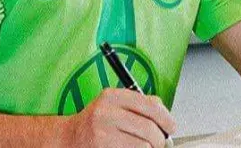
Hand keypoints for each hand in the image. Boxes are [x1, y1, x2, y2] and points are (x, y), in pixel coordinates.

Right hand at [62, 88, 176, 147]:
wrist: (68, 139)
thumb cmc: (95, 123)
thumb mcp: (113, 105)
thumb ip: (139, 104)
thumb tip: (164, 113)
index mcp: (112, 96)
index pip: (149, 106)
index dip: (166, 118)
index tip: (171, 127)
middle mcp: (106, 113)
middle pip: (149, 129)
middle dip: (159, 140)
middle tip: (159, 143)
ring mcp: (103, 134)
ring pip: (144, 146)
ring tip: (142, 147)